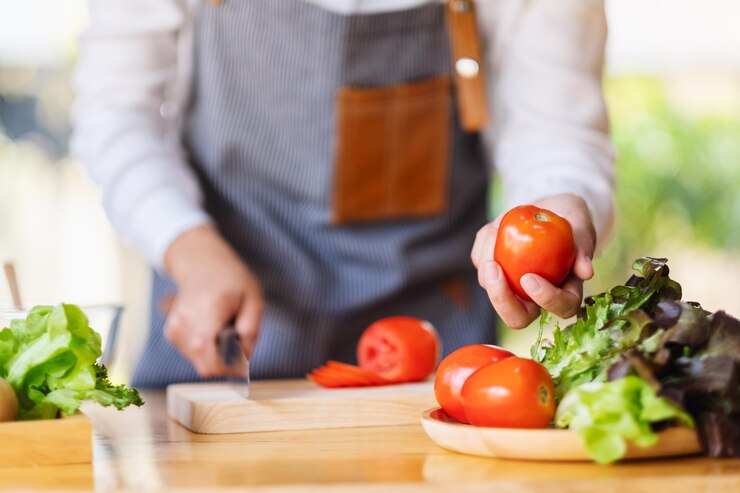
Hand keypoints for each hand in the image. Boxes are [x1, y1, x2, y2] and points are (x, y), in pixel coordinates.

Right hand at [162, 225, 263, 376]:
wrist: (201, 264)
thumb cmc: (231, 280)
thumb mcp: (253, 299)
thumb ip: (251, 329)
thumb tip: (245, 357)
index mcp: (208, 311)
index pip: (209, 359)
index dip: (229, 367)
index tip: (243, 359)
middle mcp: (185, 321)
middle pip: (204, 364)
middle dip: (225, 360)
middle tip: (236, 338)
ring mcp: (175, 327)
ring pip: (199, 362)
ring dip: (216, 353)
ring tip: (223, 328)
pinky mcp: (171, 333)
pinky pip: (192, 354)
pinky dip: (206, 348)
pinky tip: (211, 328)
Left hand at [471, 194, 595, 328]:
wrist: (552, 209)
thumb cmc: (572, 221)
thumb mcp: (581, 228)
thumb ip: (583, 248)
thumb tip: (586, 272)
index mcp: (565, 291)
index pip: (561, 308)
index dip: (547, 299)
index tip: (529, 277)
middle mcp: (536, 296)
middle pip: (518, 317)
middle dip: (502, 300)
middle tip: (494, 269)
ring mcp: (513, 286)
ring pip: (493, 289)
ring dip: (488, 261)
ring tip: (496, 231)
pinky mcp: (495, 270)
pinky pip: (481, 264)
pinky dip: (483, 247)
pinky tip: (493, 230)